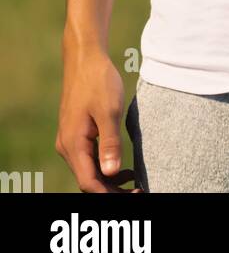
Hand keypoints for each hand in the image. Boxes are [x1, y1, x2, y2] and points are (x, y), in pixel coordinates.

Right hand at [57, 46, 141, 192]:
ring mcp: (69, 140)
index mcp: (73, 144)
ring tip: (133, 183)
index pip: (89, 182)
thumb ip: (110, 143)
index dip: (110, 194)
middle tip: (138, 191)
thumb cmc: (98, 81)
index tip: (134, 194)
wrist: (85, 58)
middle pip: (87, 181)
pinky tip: (122, 168)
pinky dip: (104, 168)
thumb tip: (111, 173)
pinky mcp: (75, 133)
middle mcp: (66, 146)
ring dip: (108, 181)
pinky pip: (88, 159)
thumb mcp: (109, 111)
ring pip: (87, 171)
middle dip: (111, 191)